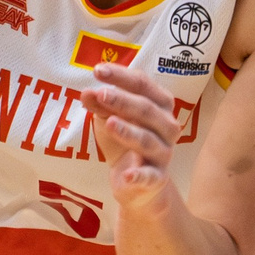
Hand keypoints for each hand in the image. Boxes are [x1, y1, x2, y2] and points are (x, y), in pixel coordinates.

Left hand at [77, 61, 186, 214]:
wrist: (137, 184)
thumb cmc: (126, 143)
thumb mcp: (110, 119)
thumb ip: (100, 105)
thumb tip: (86, 93)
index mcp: (160, 105)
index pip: (143, 85)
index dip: (121, 77)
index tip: (98, 70)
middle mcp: (167, 127)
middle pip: (148, 110)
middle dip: (124, 101)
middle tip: (101, 94)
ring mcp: (163, 153)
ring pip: (148, 140)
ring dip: (129, 131)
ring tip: (109, 123)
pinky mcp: (157, 178)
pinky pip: (150, 176)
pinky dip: (139, 175)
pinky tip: (127, 175)